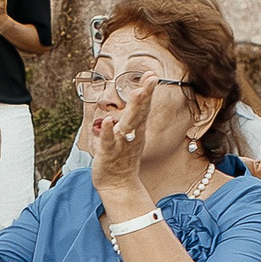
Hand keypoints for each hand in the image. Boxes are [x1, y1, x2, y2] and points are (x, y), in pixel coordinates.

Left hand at [85, 79, 156, 201]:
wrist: (118, 185)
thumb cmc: (123, 159)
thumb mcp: (132, 135)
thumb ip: (135, 116)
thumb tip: (140, 97)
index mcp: (136, 129)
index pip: (144, 107)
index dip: (148, 91)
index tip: (152, 75)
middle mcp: (131, 135)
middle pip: (140, 112)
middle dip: (145, 95)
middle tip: (151, 79)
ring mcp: (120, 144)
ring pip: (127, 124)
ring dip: (132, 109)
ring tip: (136, 93)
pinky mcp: (108, 153)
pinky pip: (108, 141)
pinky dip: (107, 131)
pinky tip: (107, 120)